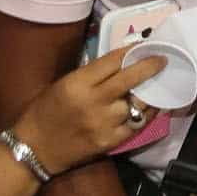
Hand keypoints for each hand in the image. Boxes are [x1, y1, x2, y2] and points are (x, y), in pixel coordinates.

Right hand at [10, 46, 165, 175]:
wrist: (33, 149)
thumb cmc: (44, 112)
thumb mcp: (63, 84)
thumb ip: (92, 73)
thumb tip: (123, 59)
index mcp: (77, 84)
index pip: (113, 61)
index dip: (133, 51)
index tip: (147, 45)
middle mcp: (93, 102)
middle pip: (131, 78)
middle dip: (151, 65)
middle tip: (163, 59)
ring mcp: (104, 123)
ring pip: (139, 102)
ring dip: (150, 92)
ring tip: (158, 83)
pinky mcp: (111, 141)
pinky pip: (138, 123)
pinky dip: (147, 113)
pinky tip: (151, 106)